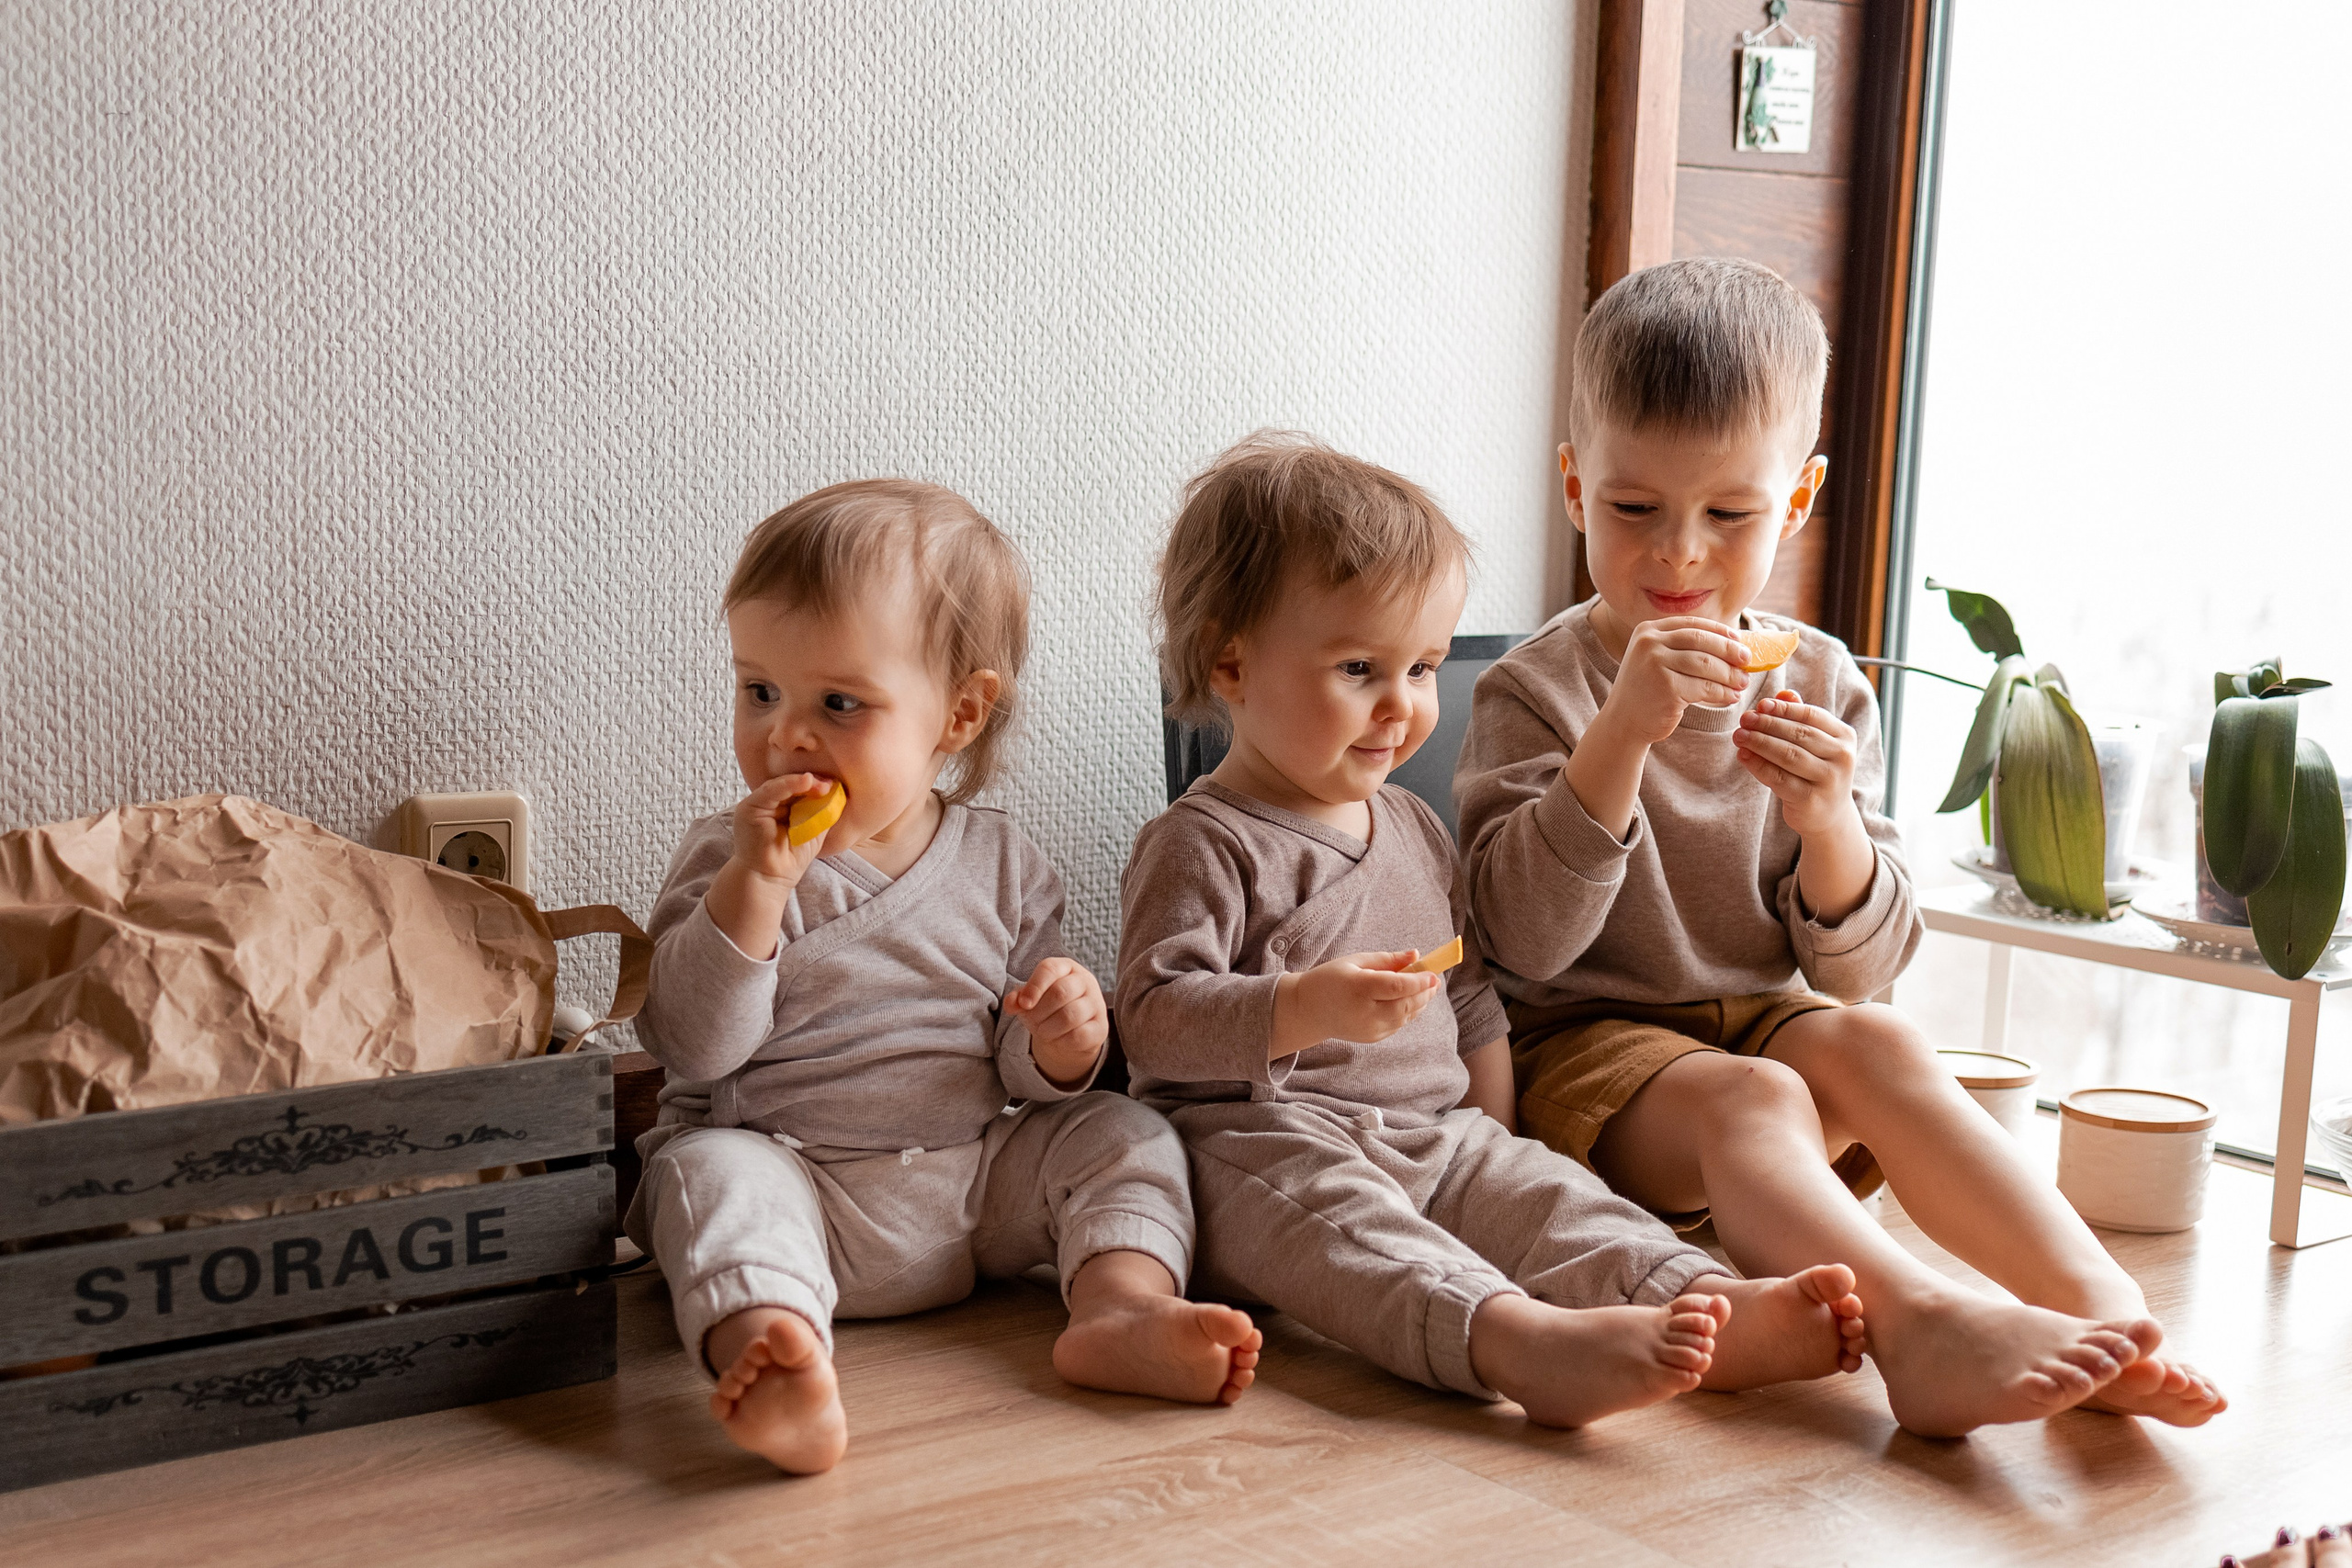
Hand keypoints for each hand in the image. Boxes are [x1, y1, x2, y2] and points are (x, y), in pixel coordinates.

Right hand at [729, 773, 837, 884]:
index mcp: (780, 809)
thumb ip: (820, 813)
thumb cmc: (789, 860)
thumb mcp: (812, 832)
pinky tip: (806, 781)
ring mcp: (756, 804)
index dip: (816, 786)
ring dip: (804, 782)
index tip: (834, 787)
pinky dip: (790, 784)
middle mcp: (767, 804)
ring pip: (782, 784)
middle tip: (830, 785)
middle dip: (812, 782)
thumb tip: (835, 794)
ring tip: (822, 786)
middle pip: (790, 784)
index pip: (798, 790)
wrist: (769, 879)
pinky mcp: (749, 807)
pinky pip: (772, 790)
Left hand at [1006, 957, 1107, 1087]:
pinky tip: (1059, 1039)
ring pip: (1070, 1015)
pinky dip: (1062, 1041)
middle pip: (1060, 992)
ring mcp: (1096, 1004)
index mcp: (1066, 967)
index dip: (1034, 986)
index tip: (1024, 1004)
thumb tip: (1011, 1003)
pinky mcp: (1101, 1027)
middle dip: (1039, 1012)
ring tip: (1044, 1031)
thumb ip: (1018, 999)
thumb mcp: (1030, 1000)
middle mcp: (1085, 981)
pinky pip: (1079, 1035)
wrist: (1069, 1033)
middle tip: (1033, 1021)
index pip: (1050, 969)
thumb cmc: (1047, 1009)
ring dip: (1048, 1028)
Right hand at [1271, 950, 1440, 1060]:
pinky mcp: (1373, 1038)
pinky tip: (1410, 1000)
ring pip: (1406, 1017)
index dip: (1419, 981)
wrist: (1308, 1011)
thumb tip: (1416, 955)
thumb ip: (1387, 960)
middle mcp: (1365, 1013)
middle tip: (1434, 980)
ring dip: (1420, 1002)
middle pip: (1406, 1004)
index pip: (1397, 987)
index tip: (1433, 974)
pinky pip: (1399, 1024)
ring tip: (1426, 988)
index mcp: (1359, 988)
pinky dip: (1409, 1012)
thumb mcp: (1355, 961)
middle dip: (1424, 992)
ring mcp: (1370, 1029)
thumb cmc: (1330, 979)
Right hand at [1602, 616, 1750, 746]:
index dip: (1719, 631)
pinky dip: (1722, 692)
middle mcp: (1649, 643)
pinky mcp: (1666, 687)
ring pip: (1705, 664)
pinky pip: (1704, 687)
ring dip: (1729, 674)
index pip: (1692, 624)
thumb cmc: (1647, 691)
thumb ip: (1683, 648)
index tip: (1739, 640)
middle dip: (1729, 650)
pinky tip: (1731, 697)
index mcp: (1648, 631)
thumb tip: (1733, 644)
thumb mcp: (1657, 660)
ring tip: (1742, 683)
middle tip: (1747, 661)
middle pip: (1701, 640)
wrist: (1623, 722)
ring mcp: (1655, 664)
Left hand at [1733, 690, 1858, 836]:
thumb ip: (1800, 717)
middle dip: (1767, 724)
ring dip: (1759, 742)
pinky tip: (1743, 756)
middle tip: (1744, 719)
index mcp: (1845, 736)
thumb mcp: (1815, 743)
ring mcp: (1828, 780)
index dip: (1784, 709)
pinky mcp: (1811, 800)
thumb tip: (1783, 694)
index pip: (1812, 715)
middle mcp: (1842, 757)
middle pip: (1799, 734)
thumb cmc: (1817, 771)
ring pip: (1788, 755)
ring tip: (1739, 735)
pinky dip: (1758, 765)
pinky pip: (1779, 778)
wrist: (1829, 815)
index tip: (1761, 704)